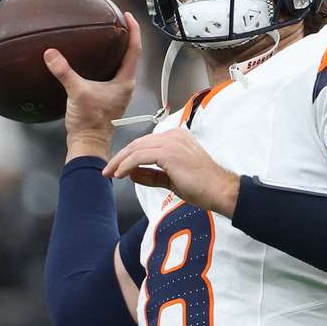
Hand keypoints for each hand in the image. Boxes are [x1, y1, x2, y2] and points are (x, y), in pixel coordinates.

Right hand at [44, 12, 141, 160]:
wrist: (88, 144)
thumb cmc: (89, 123)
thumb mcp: (77, 93)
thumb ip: (65, 72)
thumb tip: (51, 54)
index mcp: (125, 82)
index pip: (135, 50)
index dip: (133, 31)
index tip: (127, 16)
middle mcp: (125, 85)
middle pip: (131, 55)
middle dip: (126, 37)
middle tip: (117, 21)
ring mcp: (117, 92)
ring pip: (122, 65)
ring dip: (117, 50)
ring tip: (108, 36)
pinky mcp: (108, 97)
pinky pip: (111, 73)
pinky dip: (106, 62)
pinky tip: (94, 59)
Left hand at [102, 128, 239, 217]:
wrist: (218, 189)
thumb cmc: (201, 186)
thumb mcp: (171, 179)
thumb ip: (152, 175)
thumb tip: (132, 174)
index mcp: (176, 138)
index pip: (146, 143)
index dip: (129, 155)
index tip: (117, 168)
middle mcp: (173, 136)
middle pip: (138, 143)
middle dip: (120, 157)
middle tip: (108, 171)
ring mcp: (171, 142)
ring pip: (136, 148)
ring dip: (120, 161)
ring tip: (110, 173)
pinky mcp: (168, 152)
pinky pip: (140, 157)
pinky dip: (127, 165)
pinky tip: (121, 174)